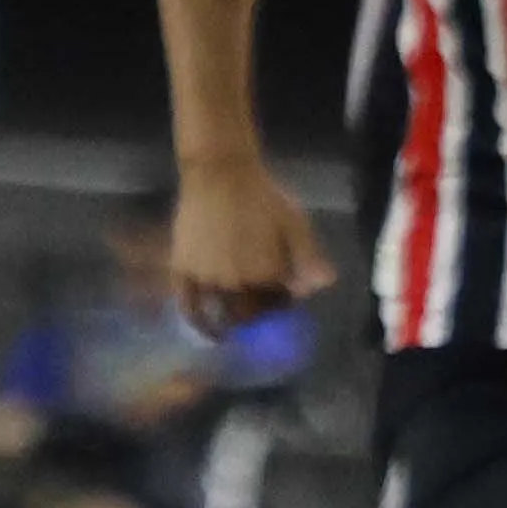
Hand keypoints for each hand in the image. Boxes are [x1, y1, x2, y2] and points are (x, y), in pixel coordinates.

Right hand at [171, 160, 331, 322]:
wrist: (220, 174)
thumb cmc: (262, 196)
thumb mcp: (295, 223)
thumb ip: (309, 256)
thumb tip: (324, 286)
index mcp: (267, 272)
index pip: (279, 304)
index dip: (283, 306)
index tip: (285, 300)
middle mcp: (237, 281)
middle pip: (251, 314)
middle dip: (259, 317)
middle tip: (262, 311)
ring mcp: (207, 278)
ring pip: (223, 312)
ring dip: (234, 322)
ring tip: (240, 325)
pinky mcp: (182, 270)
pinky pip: (188, 306)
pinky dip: (199, 323)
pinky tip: (210, 333)